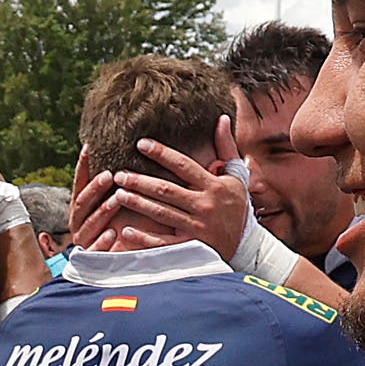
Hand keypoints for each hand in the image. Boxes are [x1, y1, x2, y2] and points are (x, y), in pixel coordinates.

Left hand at [75, 113, 251, 260]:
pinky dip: (145, 237)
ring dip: (138, 204)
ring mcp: (197, 227)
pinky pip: (164, 242)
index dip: (162, 154)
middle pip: (167, 190)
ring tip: (118, 194)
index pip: (184, 165)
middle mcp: (205, 205)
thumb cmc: (236, 206)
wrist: (247, 245)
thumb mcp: (236, 176)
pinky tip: (126, 229)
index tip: (141, 144)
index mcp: (214, 185)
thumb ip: (226, 148)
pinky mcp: (191, 247)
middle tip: (119, 174)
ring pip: (162, 213)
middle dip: (141, 181)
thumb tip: (221, 118)